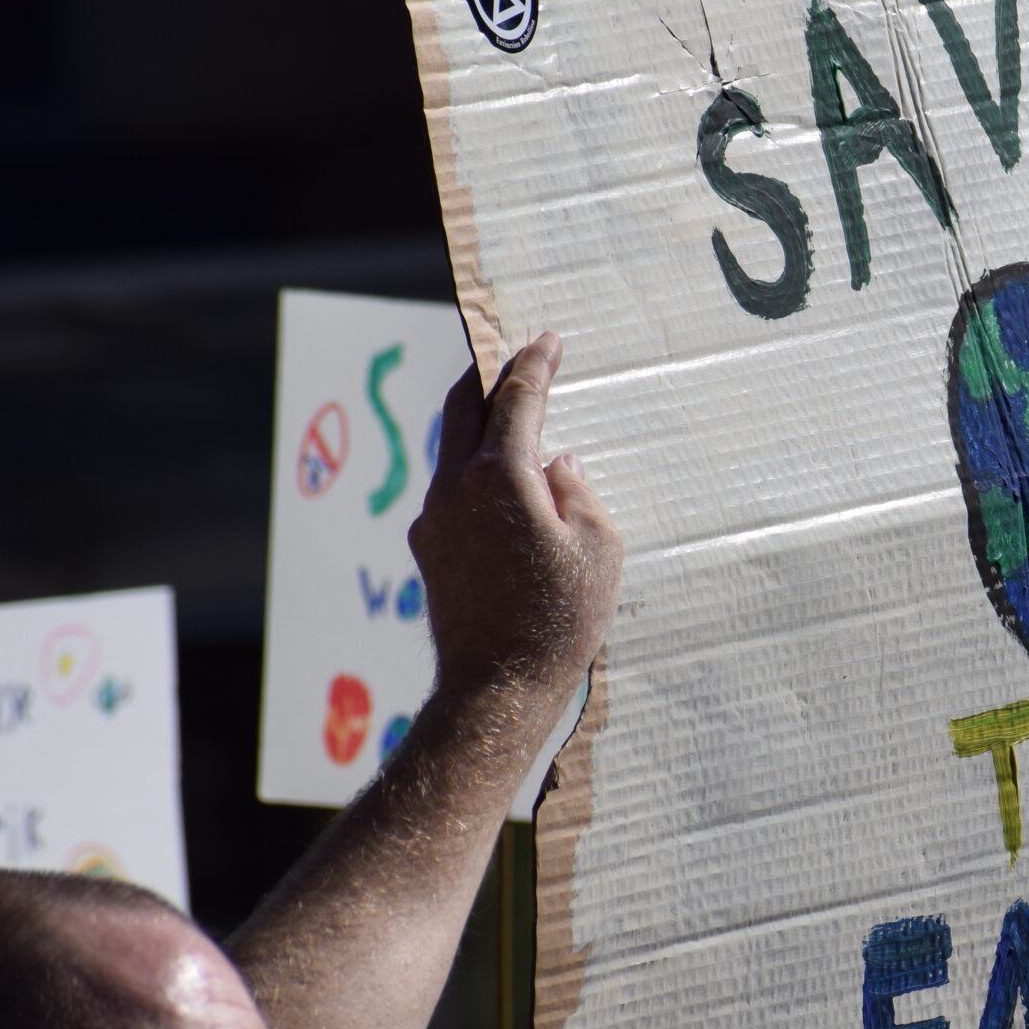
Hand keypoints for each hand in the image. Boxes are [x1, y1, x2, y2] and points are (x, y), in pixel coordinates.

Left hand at [410, 331, 622, 724]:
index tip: (549, 341)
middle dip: (489, 376)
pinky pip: (452, 492)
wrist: (497, 687)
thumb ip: (579, 492)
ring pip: (452, 451)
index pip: (517, 399)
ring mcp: (434, 520)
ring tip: (510, 424)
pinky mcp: (429, 550)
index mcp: (500, 476)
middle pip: (463, 407)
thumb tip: (557, 464)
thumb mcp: (599, 549)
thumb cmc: (560, 619)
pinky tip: (503, 490)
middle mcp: (455, 488)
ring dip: (480, 426)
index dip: (536, 363)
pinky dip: (475, 471)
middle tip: (512, 359)